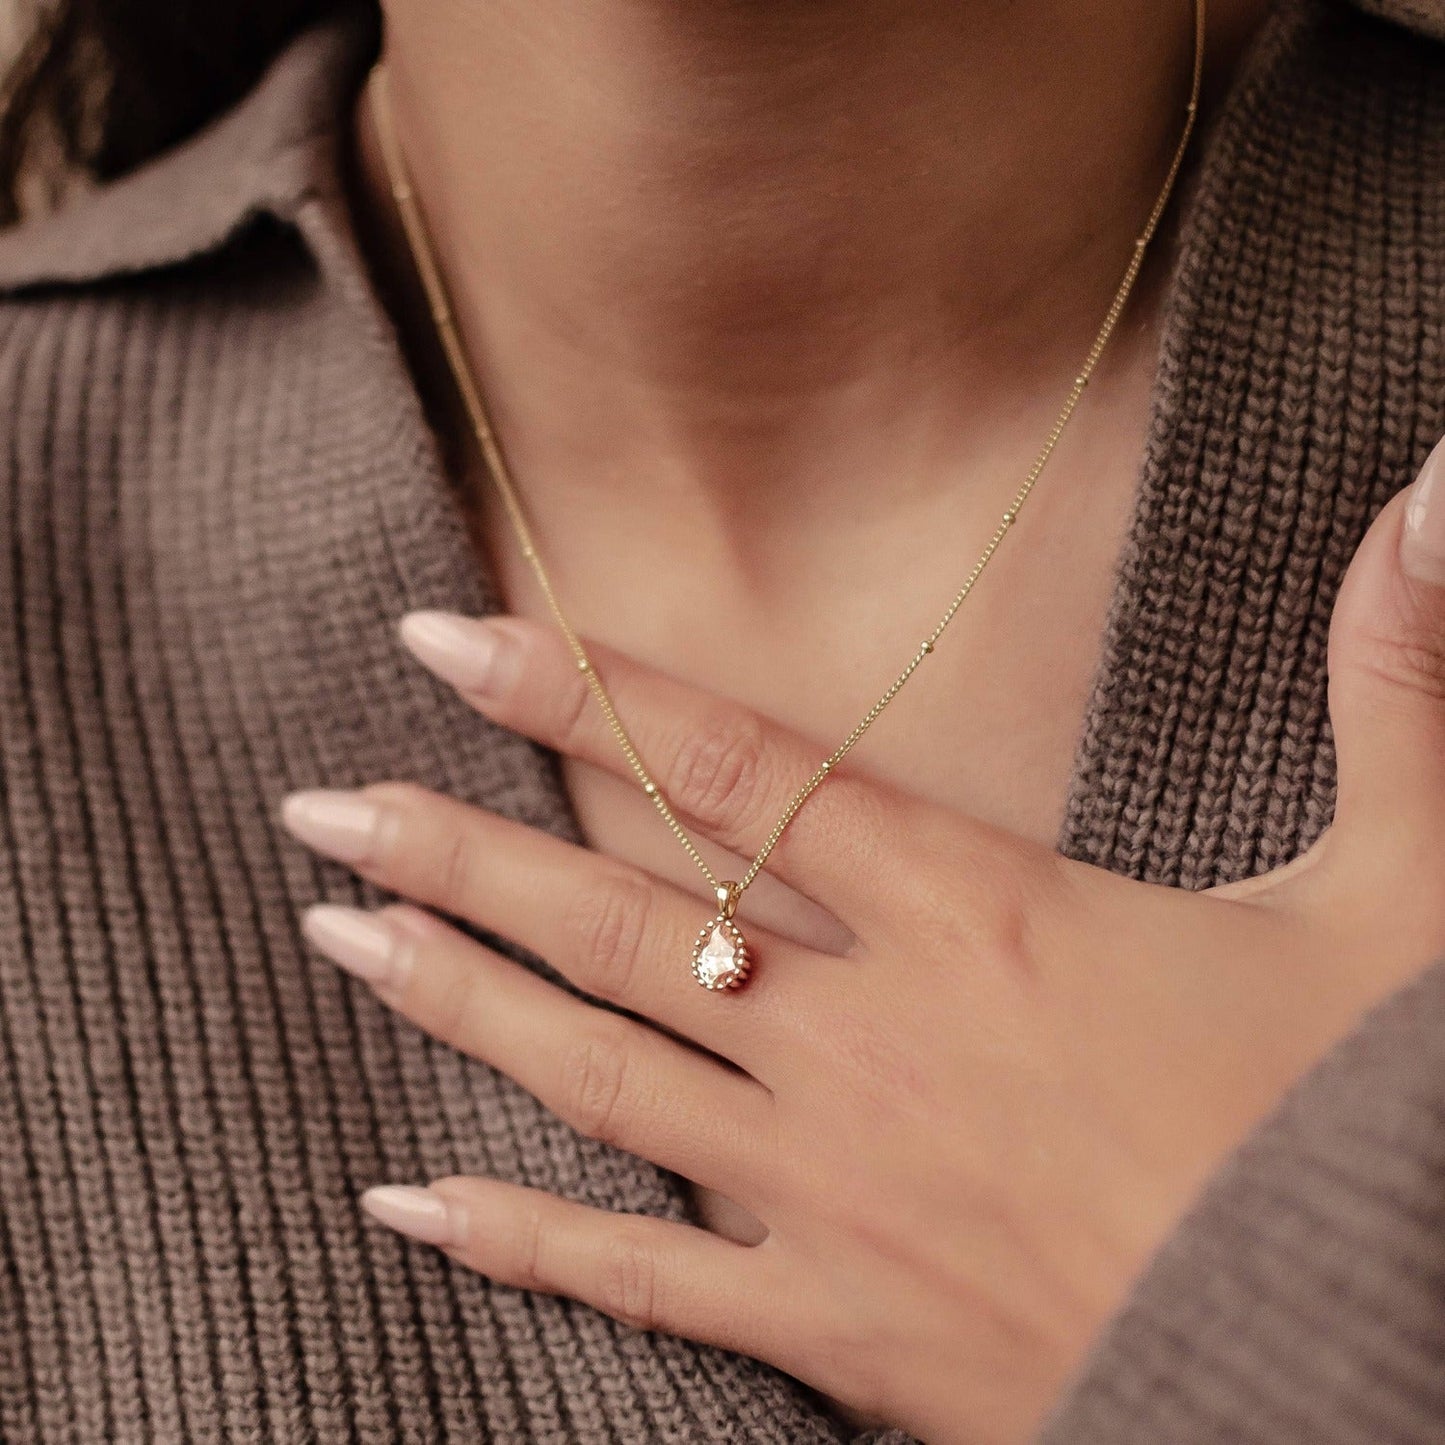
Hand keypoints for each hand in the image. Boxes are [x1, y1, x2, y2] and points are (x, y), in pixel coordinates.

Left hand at [280, 439, 1444, 1444]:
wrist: (1366, 1368)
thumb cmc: (1364, 1131)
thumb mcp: (1401, 898)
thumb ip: (1390, 697)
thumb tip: (1437, 503)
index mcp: (984, 919)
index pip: (742, 766)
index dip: (590, 688)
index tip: (454, 634)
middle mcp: (871, 1038)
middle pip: (622, 912)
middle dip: (459, 845)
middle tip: (322, 801)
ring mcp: (836, 1189)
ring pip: (598, 1070)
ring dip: (458, 993)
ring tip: (334, 932)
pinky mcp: (837, 1328)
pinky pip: (641, 1281)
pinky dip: (517, 1240)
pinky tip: (405, 1201)